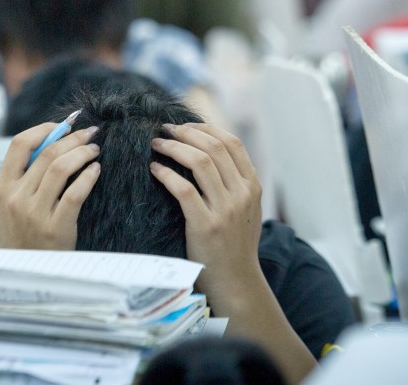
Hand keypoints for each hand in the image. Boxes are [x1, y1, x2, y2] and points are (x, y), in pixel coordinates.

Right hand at [0, 123, 100, 249]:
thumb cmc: (22, 234)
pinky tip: (96, 170)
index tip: (63, 126)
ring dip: (83, 152)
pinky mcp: (56, 227)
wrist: (25, 272)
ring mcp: (35, 213)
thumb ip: (25, 177)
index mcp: (3, 187)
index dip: (44, 129)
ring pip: (61, 167)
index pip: (19, 144)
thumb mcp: (11, 205)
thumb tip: (55, 141)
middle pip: (47, 153)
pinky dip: (88, 176)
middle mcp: (17, 197)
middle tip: (90, 134)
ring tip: (95, 150)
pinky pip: (75, 193)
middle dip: (73, 138)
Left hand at [148, 123, 262, 298]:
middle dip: (186, 133)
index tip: (185, 125)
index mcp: (252, 186)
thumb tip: (209, 152)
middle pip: (213, 147)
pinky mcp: (206, 225)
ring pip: (199, 162)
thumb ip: (234, 183)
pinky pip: (183, 189)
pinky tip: (154, 169)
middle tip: (164, 130)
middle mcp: (242, 194)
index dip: (206, 128)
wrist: (236, 282)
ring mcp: (226, 209)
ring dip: (173, 148)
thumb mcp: (246, 209)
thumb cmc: (234, 244)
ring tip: (156, 144)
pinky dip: (166, 173)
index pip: (231, 143)